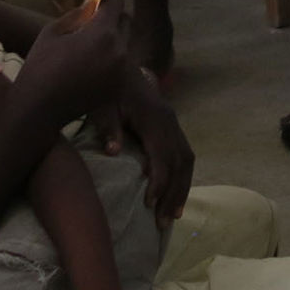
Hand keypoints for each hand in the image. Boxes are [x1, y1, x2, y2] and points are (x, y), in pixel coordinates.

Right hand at [16, 0, 130, 130]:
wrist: (38, 110)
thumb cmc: (40, 68)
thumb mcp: (51, 33)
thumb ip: (75, 15)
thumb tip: (91, 5)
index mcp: (103, 33)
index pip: (117, 4)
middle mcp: (119, 49)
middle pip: (124, 23)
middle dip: (111, 18)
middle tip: (92, 22)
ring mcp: (121, 70)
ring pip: (123, 44)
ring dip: (111, 40)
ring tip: (88, 46)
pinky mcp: (119, 86)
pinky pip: (120, 64)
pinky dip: (110, 60)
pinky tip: (91, 65)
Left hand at [87, 63, 192, 224]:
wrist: (122, 67)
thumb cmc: (108, 89)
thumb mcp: (101, 104)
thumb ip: (107, 126)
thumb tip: (113, 151)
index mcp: (154, 118)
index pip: (163, 155)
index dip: (159, 181)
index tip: (149, 204)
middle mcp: (170, 122)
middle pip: (181, 162)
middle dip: (174, 193)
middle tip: (163, 222)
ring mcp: (174, 124)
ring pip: (187, 160)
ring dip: (182, 189)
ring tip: (173, 216)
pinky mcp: (172, 128)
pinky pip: (185, 155)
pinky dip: (182, 178)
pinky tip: (175, 196)